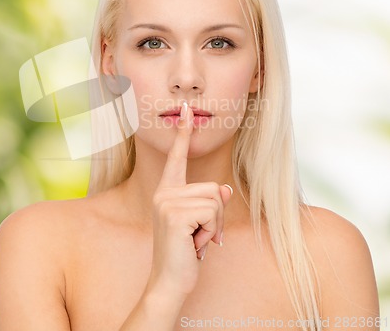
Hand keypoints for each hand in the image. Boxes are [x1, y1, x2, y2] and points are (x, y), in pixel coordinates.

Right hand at [147, 102, 232, 298]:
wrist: (169, 280)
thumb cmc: (185, 250)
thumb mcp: (200, 222)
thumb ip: (210, 201)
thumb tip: (225, 189)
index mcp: (167, 191)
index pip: (176, 158)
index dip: (183, 134)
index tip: (187, 110)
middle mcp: (164, 193)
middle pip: (212, 187)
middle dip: (216, 216)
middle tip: (199, 235)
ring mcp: (166, 202)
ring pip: (215, 199)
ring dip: (214, 225)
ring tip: (197, 239)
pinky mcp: (174, 215)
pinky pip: (212, 213)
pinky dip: (211, 231)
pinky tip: (196, 244)